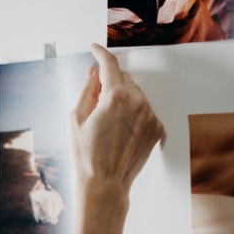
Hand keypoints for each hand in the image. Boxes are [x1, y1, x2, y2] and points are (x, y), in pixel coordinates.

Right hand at [66, 44, 163, 233]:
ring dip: (123, 99)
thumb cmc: (86, 155)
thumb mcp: (76, 118)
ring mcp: (150, 116)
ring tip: (109, 123)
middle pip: (124, 78)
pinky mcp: (157, 129)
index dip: (100, 53)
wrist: (106, 184)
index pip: (109, 63)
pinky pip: (145, 110)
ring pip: (136, 94)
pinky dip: (134, 113)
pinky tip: (121, 131)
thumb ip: (87, 89)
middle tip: (96, 101)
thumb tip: (93, 72)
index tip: (94, 49)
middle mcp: (137, 103)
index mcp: (115, 97)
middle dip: (110, 83)